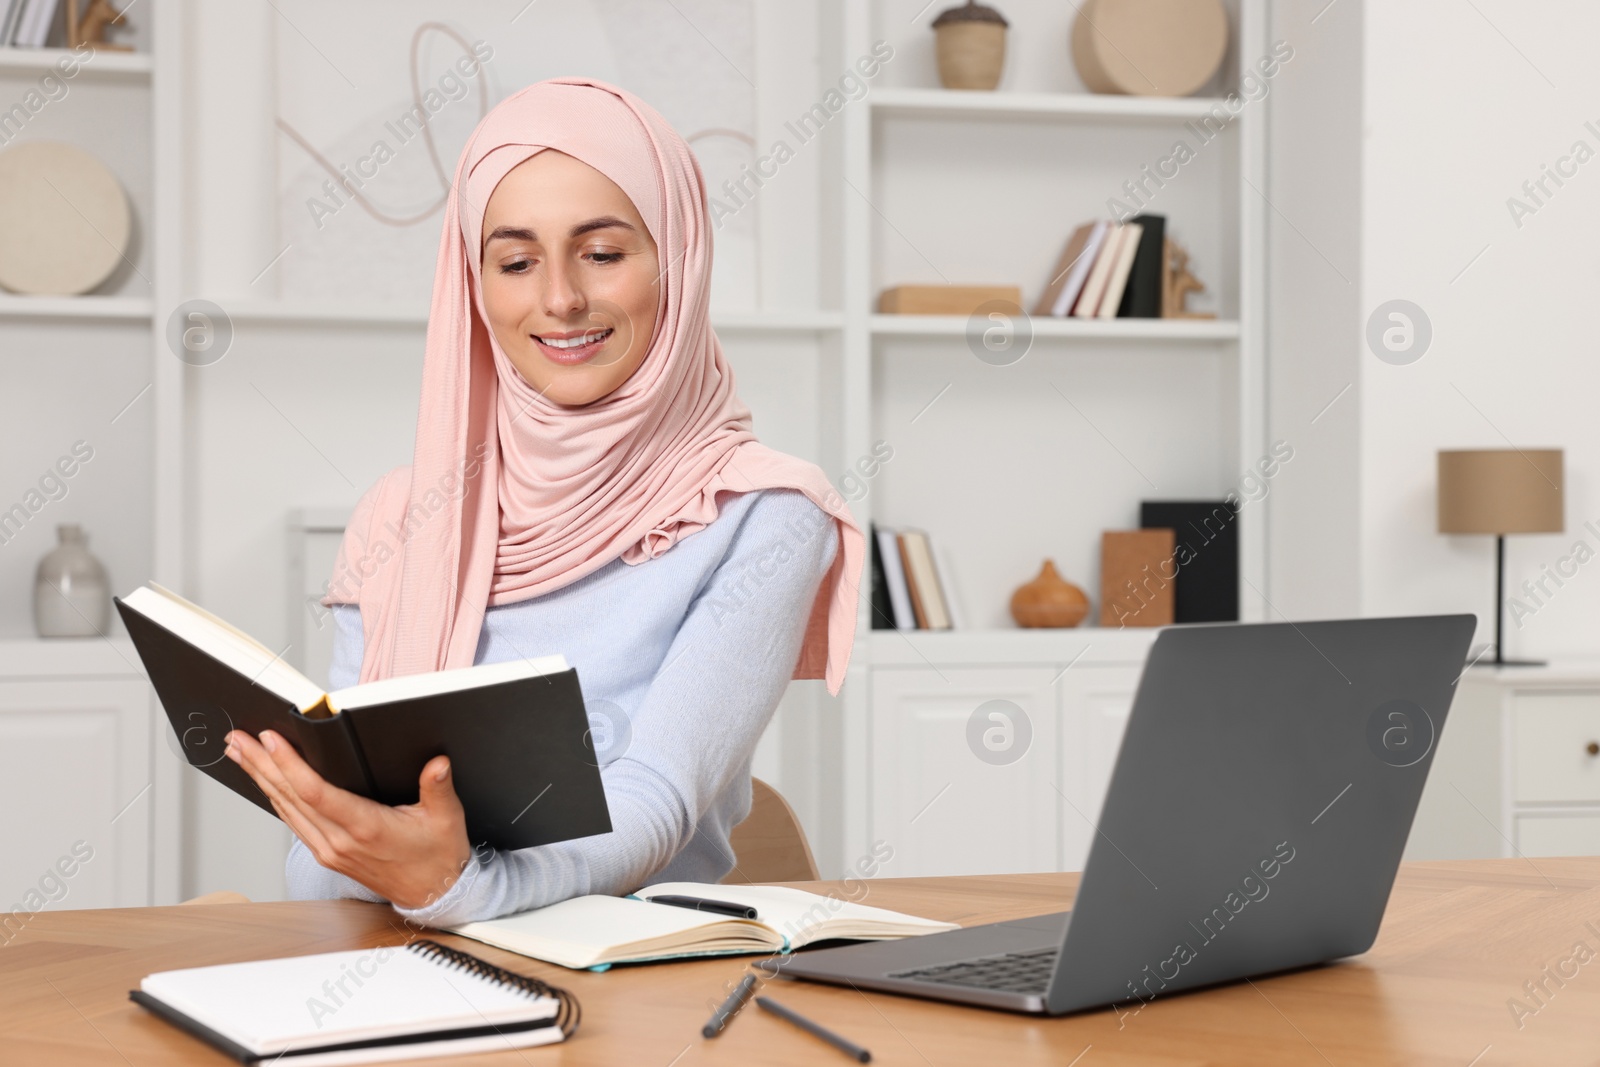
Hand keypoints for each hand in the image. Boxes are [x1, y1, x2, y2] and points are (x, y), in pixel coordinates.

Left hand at [223, 729, 473, 910]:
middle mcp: (340, 841)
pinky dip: (275, 797)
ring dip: (261, 778)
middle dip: (261, 764)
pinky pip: (293, 821)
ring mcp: (330, 849)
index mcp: (367, 829)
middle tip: (238, 739)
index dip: (290, 765)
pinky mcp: (328, 853)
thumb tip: (437, 763)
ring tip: (241, 753)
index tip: (272, 739)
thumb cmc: (438, 856)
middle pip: (290, 797)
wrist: (433, 894)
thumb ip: (439, 788)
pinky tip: (265, 781)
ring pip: (285, 809)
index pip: (317, 792)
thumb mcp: (447, 819)